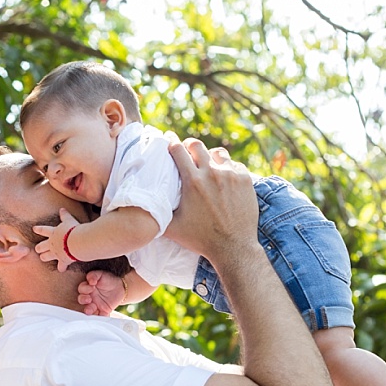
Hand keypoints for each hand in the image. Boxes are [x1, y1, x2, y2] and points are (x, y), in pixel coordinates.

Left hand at [33, 209, 81, 270]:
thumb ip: (65, 215)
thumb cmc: (74, 229)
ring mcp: (56, 253)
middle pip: (41, 247)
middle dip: (39, 248)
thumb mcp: (69, 220)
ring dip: (45, 257)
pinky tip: (61, 269)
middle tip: (38, 249)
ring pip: (45, 257)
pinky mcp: (63, 260)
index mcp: (53, 233)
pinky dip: (62, 267)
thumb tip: (62, 209)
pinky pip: (61, 266)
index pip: (43, 230)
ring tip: (44, 258)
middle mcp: (52, 243)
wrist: (78, 242)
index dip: (38, 229)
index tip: (34, 229)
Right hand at [77, 270, 125, 315]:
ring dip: (88, 310)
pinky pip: (99, 316)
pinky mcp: (102, 311)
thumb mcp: (102, 274)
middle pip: (81, 300)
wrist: (121, 287)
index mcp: (88, 288)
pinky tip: (100, 318)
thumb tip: (90, 281)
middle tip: (89, 299)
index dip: (85, 289)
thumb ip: (94, 275)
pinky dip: (98, 318)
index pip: (81, 289)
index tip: (91, 287)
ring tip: (90, 310)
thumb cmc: (109, 280)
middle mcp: (89, 297)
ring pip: (88, 309)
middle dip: (83, 300)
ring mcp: (95, 305)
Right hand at [165, 137, 257, 258]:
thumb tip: (140, 206)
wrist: (233, 247)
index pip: (177, 150)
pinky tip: (223, 178)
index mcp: (192, 182)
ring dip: (210, 157)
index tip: (168, 138)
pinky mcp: (246, 180)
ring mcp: (231, 175)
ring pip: (218, 152)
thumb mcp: (171, 228)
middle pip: (197, 145)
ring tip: (208, 166)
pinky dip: (227, 168)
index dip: (170, 142)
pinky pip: (234, 165)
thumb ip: (157, 213)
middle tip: (187, 152)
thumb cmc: (199, 238)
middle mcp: (212, 173)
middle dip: (189, 146)